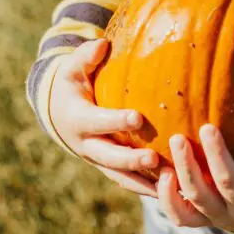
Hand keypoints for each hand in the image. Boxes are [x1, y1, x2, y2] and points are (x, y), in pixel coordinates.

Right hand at [50, 38, 159, 196]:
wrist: (60, 114)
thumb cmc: (73, 84)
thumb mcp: (72, 68)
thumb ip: (86, 56)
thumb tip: (102, 44)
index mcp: (78, 119)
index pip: (98, 121)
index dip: (116, 121)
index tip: (137, 119)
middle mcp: (87, 145)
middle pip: (109, 157)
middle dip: (131, 160)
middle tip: (153, 159)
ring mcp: (99, 160)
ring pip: (121, 176)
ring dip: (143, 182)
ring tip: (170, 182)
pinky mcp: (111, 169)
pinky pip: (129, 182)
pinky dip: (148, 189)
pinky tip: (173, 189)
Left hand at [156, 124, 233, 233]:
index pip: (228, 180)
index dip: (216, 155)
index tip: (208, 127)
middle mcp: (225, 214)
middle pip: (200, 194)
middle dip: (186, 165)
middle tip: (177, 138)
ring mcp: (210, 218)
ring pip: (183, 210)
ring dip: (169, 187)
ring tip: (161, 162)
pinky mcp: (199, 217)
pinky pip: (178, 215)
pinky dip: (165, 199)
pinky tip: (161, 174)